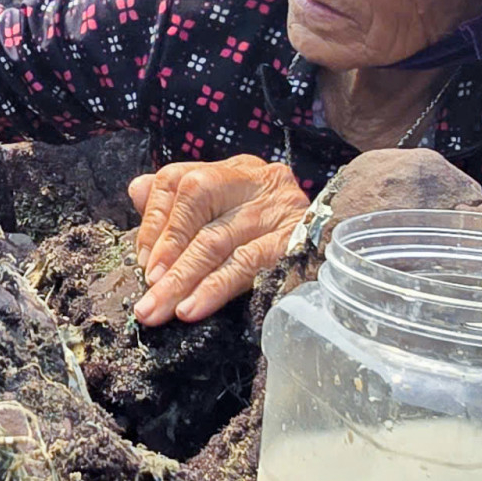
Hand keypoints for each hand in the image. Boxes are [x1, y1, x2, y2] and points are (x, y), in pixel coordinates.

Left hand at [127, 156, 310, 325]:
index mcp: (234, 170)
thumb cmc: (268, 235)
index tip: (143, 263)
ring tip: (159, 310)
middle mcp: (256, 180)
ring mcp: (278, 209)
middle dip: (165, 258)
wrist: (345, 252)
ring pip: (216, 241)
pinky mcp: (294, 241)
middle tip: (144, 300)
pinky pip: (246, 264)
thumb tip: (137, 190)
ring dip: (182, 281)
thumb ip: (178, 203)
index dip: (155, 222)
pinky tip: (193, 309)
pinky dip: (214, 288)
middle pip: (196, 209)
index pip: (180, 180)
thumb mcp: (224, 212)